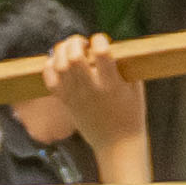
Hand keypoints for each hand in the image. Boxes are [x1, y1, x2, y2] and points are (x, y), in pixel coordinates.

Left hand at [45, 32, 147, 169]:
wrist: (117, 144)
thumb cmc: (131, 114)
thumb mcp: (136, 88)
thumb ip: (125, 66)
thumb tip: (112, 45)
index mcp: (112, 84)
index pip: (101, 52)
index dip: (100, 40)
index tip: (102, 42)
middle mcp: (91, 89)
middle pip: (74, 56)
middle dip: (76, 42)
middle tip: (82, 44)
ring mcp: (75, 96)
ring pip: (58, 64)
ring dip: (62, 51)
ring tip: (70, 50)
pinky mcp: (66, 101)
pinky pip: (49, 78)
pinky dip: (50, 65)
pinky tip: (59, 63)